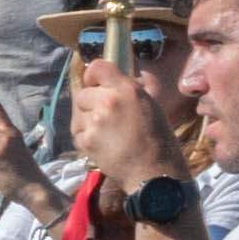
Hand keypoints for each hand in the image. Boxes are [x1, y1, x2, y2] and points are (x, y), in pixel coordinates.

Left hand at [67, 53, 181, 191]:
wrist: (154, 173)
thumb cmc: (160, 140)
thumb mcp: (150, 105)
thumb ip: (130, 90)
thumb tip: (118, 79)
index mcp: (127, 89)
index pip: (97, 67)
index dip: (94, 76)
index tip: (96, 84)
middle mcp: (108, 101)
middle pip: (83, 93)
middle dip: (90, 103)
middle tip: (105, 116)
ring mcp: (95, 121)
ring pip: (78, 113)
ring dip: (87, 121)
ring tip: (106, 133)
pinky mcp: (87, 140)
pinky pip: (78, 132)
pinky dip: (87, 137)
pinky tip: (103, 144)